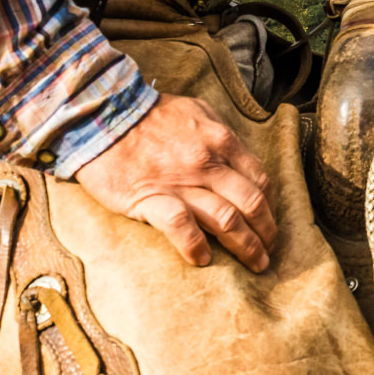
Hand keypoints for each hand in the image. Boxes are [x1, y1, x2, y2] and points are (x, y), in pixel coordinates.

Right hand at [74, 93, 276, 271]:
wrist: (102, 116)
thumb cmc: (148, 115)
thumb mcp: (195, 111)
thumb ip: (219, 134)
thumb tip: (237, 157)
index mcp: (220, 141)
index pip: (258, 179)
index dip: (270, 206)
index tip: (269, 222)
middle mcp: (207, 162)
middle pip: (251, 203)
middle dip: (266, 232)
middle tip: (269, 252)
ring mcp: (180, 182)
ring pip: (227, 219)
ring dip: (246, 246)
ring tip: (253, 263)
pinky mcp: (151, 198)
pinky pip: (182, 227)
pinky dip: (196, 246)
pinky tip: (203, 259)